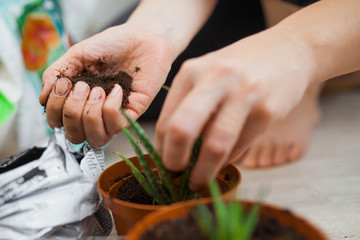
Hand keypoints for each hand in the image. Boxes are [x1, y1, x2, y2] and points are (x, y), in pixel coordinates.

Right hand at [40, 25, 172, 147]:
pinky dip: (112, 108)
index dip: (55, 109)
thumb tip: (42, 97)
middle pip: (73, 136)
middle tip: (84, 86)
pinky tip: (118, 89)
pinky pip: (116, 127)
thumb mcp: (77, 54)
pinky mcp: (132, 114)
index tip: (65, 84)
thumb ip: (56, 73)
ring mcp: (113, 116)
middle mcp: (94, 112)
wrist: (141, 37)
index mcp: (78, 100)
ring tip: (99, 90)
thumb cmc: (111, 45)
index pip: (58, 123)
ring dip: (90, 114)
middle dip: (71, 111)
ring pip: (95, 139)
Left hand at [156, 28, 315, 190]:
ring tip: (199, 181)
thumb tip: (174, 147)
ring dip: (204, 172)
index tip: (166, 164)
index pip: (166, 120)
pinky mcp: (268, 109)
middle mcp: (215, 79)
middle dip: (174, 161)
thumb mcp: (209, 73)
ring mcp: (244, 93)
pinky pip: (241, 146)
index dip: (163, 149)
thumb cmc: (241, 66)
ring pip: (215, 145)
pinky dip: (228, 161)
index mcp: (192, 72)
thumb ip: (191, 102)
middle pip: (182, 130)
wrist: (290, 49)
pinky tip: (224, 161)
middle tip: (175, 177)